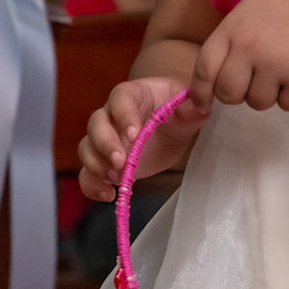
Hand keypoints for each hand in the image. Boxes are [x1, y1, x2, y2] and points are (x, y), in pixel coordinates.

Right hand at [78, 76, 206, 201]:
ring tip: (118, 178)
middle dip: (105, 144)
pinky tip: (109, 194)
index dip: (123, 115)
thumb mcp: (189, 105)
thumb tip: (201, 109)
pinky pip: (87, 173)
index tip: (135, 134)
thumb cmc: (176, 108)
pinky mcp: (105, 162)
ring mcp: (105, 139)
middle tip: (122, 162)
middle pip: (96, 124)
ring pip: (87, 148)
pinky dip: (92, 185)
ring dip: (97, 164)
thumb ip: (193, 107)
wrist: (170, 125)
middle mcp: (111, 115)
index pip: (120, 98)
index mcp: (133, 94)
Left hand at [190, 0, 288, 112]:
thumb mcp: (252, 9)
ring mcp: (275, 67)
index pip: (204, 69)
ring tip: (287, 68)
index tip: (203, 104)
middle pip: (228, 94)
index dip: (200, 92)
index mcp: (233, 29)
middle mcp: (249, 50)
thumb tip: (215, 73)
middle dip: (240, 93)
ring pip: (258, 103)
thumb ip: (232, 38)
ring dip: (270, 93)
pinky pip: (287, 105)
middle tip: (257, 79)